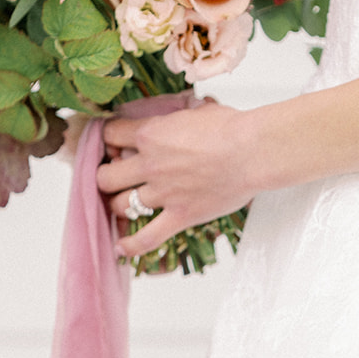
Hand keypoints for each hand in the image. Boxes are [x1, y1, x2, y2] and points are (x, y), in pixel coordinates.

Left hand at [98, 100, 256, 257]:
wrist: (253, 151)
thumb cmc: (232, 127)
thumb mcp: (196, 110)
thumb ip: (176, 116)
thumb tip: (178, 114)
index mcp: (150, 134)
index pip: (109, 135)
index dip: (109, 138)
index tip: (115, 141)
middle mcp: (150, 165)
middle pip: (105, 176)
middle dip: (107, 175)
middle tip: (116, 175)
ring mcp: (163, 193)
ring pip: (119, 205)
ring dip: (118, 204)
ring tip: (125, 201)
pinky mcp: (179, 216)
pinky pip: (146, 237)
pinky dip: (131, 245)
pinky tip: (122, 247)